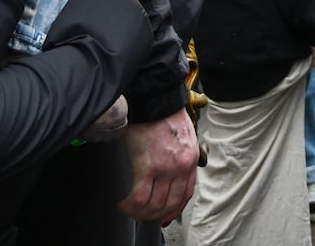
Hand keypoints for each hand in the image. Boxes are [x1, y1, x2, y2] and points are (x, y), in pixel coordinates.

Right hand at [118, 109, 198, 223]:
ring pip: (154, 205)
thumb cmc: (165, 113)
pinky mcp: (147, 166)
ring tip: (129, 209)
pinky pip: (139, 198)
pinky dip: (130, 206)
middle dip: (155, 214)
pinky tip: (123, 203)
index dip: (174, 209)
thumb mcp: (183, 136)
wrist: (155, 99)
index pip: (185, 194)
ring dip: (140, 212)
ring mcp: (165, 168)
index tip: (164, 215)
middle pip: (169, 204)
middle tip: (143, 214)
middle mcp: (180, 167)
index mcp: (190, 159)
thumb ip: (180, 155)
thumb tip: (169, 172)